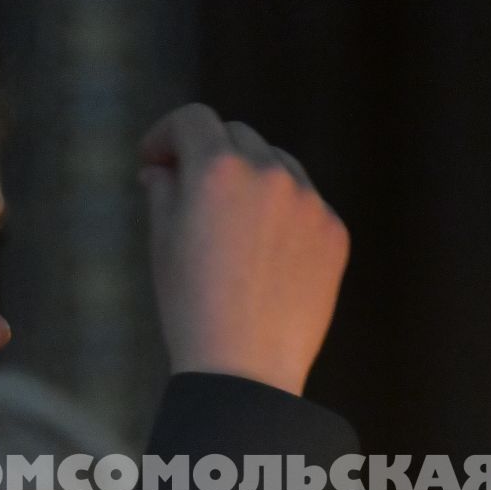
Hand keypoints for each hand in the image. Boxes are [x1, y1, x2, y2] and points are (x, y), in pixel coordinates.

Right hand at [137, 104, 348, 395]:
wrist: (246, 369)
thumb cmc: (191, 308)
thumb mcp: (162, 243)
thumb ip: (163, 191)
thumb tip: (161, 170)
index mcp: (217, 169)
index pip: (192, 120)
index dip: (166, 134)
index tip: (155, 159)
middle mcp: (269, 173)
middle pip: (237, 135)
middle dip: (208, 154)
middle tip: (188, 191)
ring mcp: (309, 201)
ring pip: (278, 164)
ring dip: (252, 179)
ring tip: (231, 227)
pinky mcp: (335, 232)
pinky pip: (306, 205)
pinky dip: (283, 215)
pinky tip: (265, 257)